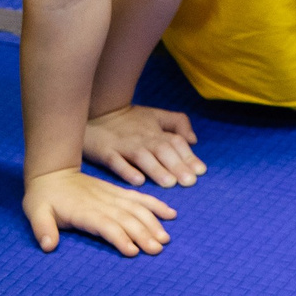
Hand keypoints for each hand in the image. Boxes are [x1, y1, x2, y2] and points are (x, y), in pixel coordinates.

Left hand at [24, 165, 175, 256]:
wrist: (52, 172)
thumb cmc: (43, 197)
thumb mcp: (35, 212)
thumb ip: (42, 228)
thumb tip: (48, 245)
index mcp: (84, 211)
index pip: (105, 225)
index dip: (119, 237)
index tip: (133, 251)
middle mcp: (102, 203)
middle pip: (126, 219)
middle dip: (143, 234)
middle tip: (157, 249)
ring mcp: (112, 197)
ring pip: (137, 209)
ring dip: (152, 223)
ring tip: (165, 239)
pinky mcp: (118, 193)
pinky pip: (140, 198)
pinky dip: (156, 206)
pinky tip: (170, 214)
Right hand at [85, 102, 204, 186]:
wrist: (95, 112)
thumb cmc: (129, 119)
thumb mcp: (155, 115)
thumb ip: (177, 123)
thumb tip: (194, 140)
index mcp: (155, 131)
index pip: (175, 142)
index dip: (188, 156)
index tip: (200, 172)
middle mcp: (142, 138)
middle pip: (162, 150)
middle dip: (177, 165)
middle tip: (189, 181)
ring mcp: (123, 145)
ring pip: (142, 157)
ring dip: (156, 169)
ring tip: (169, 183)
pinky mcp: (106, 152)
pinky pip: (117, 162)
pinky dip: (127, 171)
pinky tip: (138, 181)